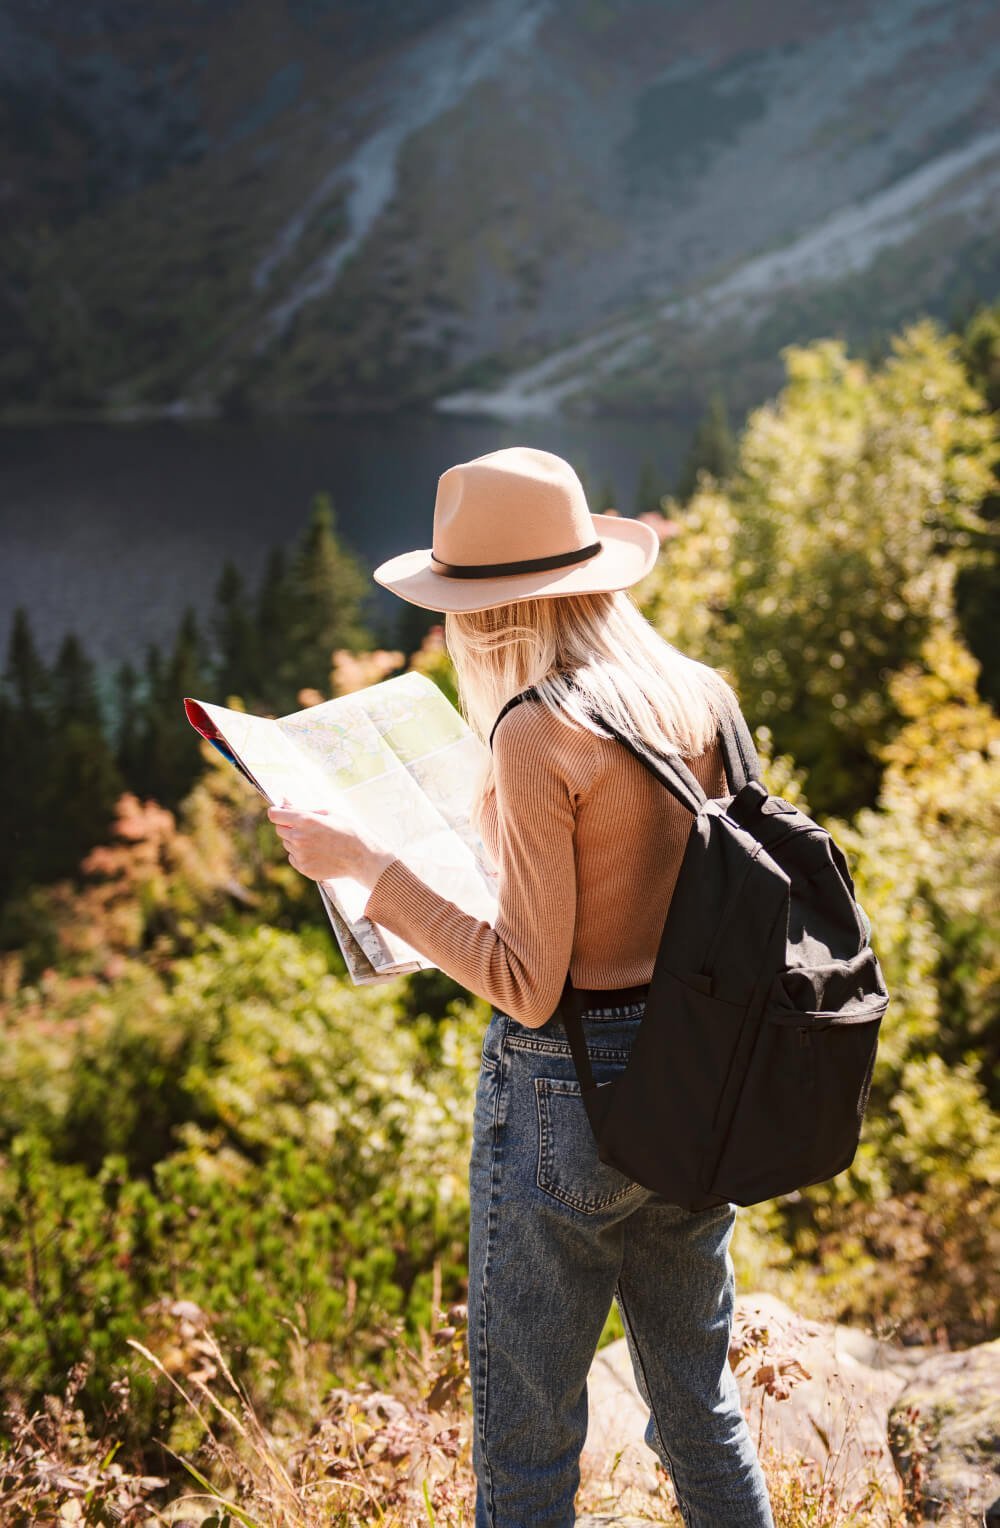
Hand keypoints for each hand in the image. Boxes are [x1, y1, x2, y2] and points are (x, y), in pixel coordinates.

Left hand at [267, 797, 394, 888]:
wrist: (362, 857)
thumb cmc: (348, 830)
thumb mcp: (328, 812)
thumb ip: (302, 808)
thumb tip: (284, 803)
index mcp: (304, 820)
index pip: (274, 815)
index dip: (277, 812)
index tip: (280, 812)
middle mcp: (298, 838)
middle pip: (279, 830)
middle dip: (288, 826)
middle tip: (307, 828)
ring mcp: (300, 855)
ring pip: (287, 844)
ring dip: (296, 841)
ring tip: (317, 841)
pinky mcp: (304, 868)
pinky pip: (293, 858)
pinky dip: (301, 854)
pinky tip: (318, 853)